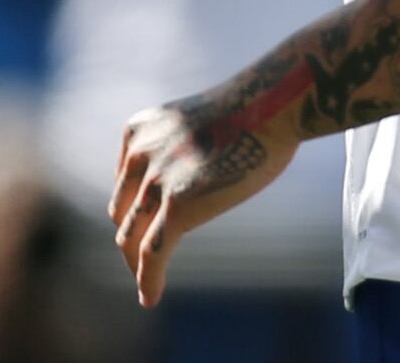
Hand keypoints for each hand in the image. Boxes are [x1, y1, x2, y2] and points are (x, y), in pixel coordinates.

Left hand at [110, 86, 300, 305]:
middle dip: (131, 235)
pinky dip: (147, 280)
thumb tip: (193, 175)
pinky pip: (153, 254)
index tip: (143, 223)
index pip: (125, 181)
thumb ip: (182, 146)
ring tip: (146, 280)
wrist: (277, 101)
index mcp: (140, 130)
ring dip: (136, 262)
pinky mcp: (177, 207)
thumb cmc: (258, 107)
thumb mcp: (201, 119)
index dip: (134, 206)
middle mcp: (140, 155)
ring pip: (131, 236)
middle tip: (142, 257)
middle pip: (122, 211)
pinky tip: (150, 298)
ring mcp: (156, 181)